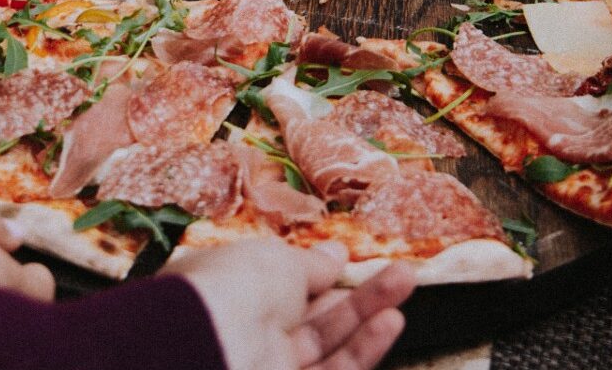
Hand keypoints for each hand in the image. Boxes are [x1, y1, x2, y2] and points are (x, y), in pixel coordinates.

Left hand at [163, 238, 415, 369]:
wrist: (205, 352)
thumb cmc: (231, 290)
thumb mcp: (275, 261)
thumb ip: (311, 264)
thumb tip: (335, 254)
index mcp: (224, 291)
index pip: (274, 283)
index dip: (313, 271)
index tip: (346, 257)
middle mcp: (243, 333)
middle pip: (309, 315)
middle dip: (356, 292)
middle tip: (401, 271)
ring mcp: (265, 369)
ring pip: (327, 344)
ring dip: (368, 315)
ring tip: (406, 282)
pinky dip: (363, 349)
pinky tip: (391, 321)